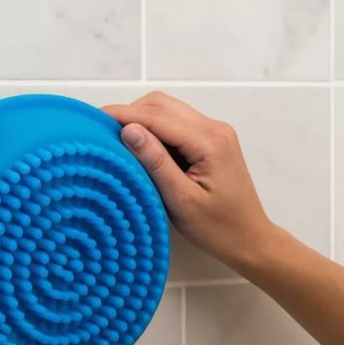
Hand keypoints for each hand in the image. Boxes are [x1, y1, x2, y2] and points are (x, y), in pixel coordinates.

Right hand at [102, 92, 276, 270]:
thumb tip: (128, 130)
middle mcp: (215, 129)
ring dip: (142, 120)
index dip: (123, 115)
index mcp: (209, 142)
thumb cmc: (218, 228)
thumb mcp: (181, 200)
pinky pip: (178, 124)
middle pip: (162, 105)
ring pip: (169, 111)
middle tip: (101, 132)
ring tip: (117, 141)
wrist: (249, 239)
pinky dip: (156, 130)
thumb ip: (155, 162)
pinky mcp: (212, 141)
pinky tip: (141, 149)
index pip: (157, 116)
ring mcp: (215, 133)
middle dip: (130, 113)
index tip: (93, 120)